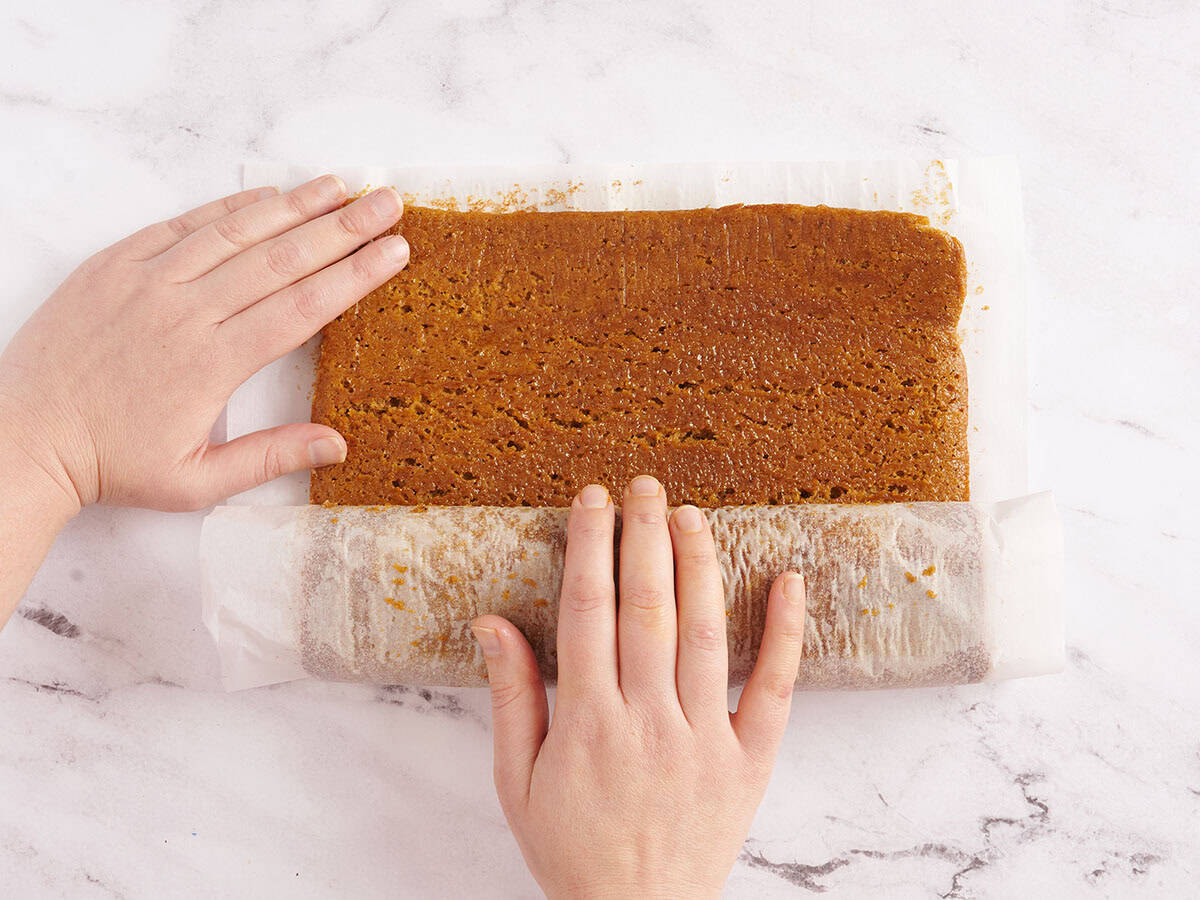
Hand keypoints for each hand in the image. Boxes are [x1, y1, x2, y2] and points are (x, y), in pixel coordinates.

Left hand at [0, 175, 408, 511]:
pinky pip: (183, 225)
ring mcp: (148, 282)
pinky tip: (266, 196)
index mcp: (212, 364)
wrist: (22, 436)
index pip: (303, 308)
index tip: (395, 252)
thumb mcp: (196, 481)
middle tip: (389, 202)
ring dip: (295, 206)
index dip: (354, 276)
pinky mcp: (116, 265)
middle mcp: (186, 313)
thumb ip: (269, 458)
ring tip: (342, 186)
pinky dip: (228, 208)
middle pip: (282, 260)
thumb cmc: (110, 463)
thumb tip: (337, 445)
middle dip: (344, 228)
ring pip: (236, 233)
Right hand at [471, 475, 806, 897]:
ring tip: (690, 514)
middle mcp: (647, 720)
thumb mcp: (517, 781)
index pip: (589, 609)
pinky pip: (774, 688)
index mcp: (586, 722)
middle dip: (644, 535)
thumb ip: (511, 697)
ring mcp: (705, 738)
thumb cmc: (571, 849)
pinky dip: (785, 632)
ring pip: (705, 632)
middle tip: (643, 485)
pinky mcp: (750, 760)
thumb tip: (491, 622)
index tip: (592, 501)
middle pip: (648, 606)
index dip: (590, 546)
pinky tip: (788, 579)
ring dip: (699, 564)